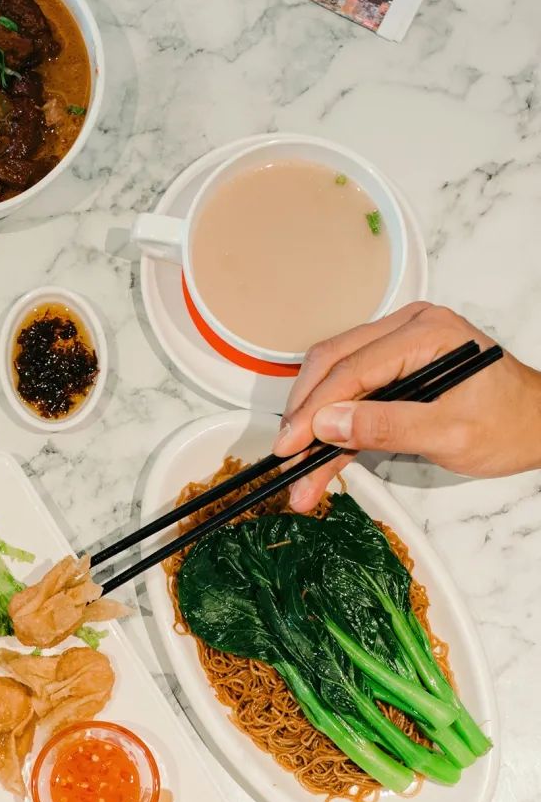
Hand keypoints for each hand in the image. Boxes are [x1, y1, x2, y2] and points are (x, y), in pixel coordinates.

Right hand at [272, 303, 540, 511]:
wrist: (538, 426)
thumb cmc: (508, 426)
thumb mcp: (449, 433)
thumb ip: (387, 426)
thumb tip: (328, 424)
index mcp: (426, 333)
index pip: (352, 368)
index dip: (314, 411)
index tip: (289, 447)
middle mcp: (407, 329)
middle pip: (332, 364)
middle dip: (305, 415)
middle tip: (286, 459)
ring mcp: (398, 346)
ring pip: (334, 379)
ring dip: (313, 426)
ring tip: (299, 473)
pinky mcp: (393, 369)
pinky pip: (352, 394)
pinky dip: (334, 429)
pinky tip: (319, 462)